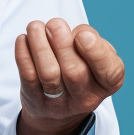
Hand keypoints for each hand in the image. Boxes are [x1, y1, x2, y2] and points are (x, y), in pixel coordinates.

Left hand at [14, 19, 124, 134]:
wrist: (59, 110)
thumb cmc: (81, 70)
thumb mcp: (96, 57)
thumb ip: (91, 41)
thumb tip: (75, 32)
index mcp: (107, 84)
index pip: (110, 72)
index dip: (96, 52)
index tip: (82, 35)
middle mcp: (86, 98)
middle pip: (74, 72)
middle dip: (62, 43)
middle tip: (54, 24)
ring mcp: (59, 103)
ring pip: (49, 74)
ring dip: (39, 45)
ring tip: (35, 26)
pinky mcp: (35, 101)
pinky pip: (28, 77)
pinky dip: (23, 55)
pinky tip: (23, 39)